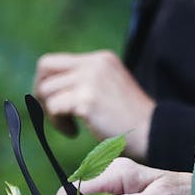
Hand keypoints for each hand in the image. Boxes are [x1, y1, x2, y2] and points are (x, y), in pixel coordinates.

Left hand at [34, 51, 153, 158]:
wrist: (154, 134)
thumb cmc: (131, 121)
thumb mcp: (109, 89)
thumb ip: (86, 82)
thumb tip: (50, 90)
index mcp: (101, 59)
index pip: (56, 61)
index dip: (49, 83)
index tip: (57, 104)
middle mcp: (95, 64)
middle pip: (45, 67)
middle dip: (41, 92)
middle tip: (54, 113)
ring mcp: (91, 79)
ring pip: (47, 90)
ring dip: (51, 113)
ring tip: (70, 127)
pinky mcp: (87, 99)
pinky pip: (54, 107)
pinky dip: (58, 124)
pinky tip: (74, 133)